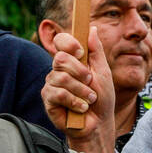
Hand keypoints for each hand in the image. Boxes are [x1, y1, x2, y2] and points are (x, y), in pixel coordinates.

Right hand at [41, 29, 116, 152]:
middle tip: (90, 82)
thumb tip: (92, 29)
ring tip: (89, 99)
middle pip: (60, 58)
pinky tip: (81, 107)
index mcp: (72, 60)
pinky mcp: (48, 99)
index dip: (69, 43)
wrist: (98, 123)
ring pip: (61, 77)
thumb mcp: (103, 72)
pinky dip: (75, 101)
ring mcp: (52, 84)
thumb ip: (97, 51)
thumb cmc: (102, 98)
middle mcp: (58, 69)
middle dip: (80, 71)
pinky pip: (59, 93)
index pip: (61, 41)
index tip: (81, 52)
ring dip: (81, 90)